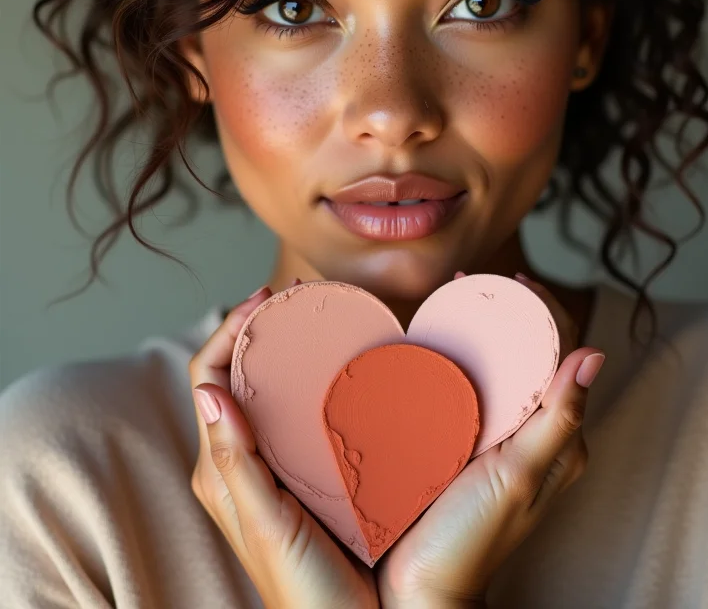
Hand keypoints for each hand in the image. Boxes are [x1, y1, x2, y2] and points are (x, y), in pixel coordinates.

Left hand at [189, 285, 378, 608]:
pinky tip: (324, 370)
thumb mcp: (264, 522)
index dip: (231, 329)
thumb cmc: (301, 585)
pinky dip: (296, 380)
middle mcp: (233, 459)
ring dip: (275, 351)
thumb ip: (235, 463)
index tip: (266, 299)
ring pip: (259, 390)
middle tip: (289, 300)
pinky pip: (284, 412)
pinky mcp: (290, 470)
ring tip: (306, 323)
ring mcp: (262, 463)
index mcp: (218, 466)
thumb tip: (211, 392)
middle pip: (231, 374)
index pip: (209, 376)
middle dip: (254, 330)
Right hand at [375, 274, 604, 607]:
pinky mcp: (468, 440)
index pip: (565, 354)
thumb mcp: (518, 477)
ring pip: (501, 366)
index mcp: (559, 438)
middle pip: (531, 353)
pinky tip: (436, 341)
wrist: (424, 587)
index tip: (513, 281)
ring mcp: (500, 435)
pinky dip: (461, 357)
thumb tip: (594, 355)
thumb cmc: (473, 540)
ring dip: (484, 329)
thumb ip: (557, 421)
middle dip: (510, 312)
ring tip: (455, 300)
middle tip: (475, 282)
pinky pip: (473, 387)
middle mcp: (534, 432)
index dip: (545, 310)